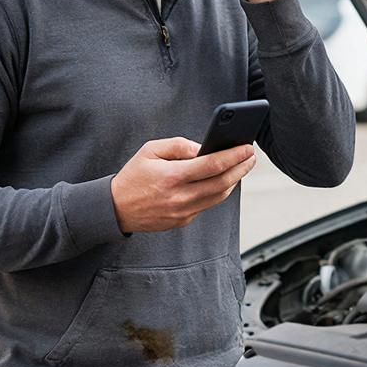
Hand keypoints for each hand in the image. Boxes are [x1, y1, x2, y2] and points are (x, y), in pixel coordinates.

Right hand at [110, 137, 255, 233]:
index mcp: (172, 176)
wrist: (115, 208)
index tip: (247, 148)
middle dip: (241, 168)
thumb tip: (204, 148)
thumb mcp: (151, 150)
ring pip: (219, 196)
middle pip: (222, 183)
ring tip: (242, 167)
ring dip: (234, 181)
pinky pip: (207, 204)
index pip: (212, 165)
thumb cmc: (133, 176)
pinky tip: (224, 180)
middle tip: (251, 157)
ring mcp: (183, 212)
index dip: (234, 156)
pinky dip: (219, 192)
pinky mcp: (183, 220)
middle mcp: (180, 197)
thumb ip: (179, 146)